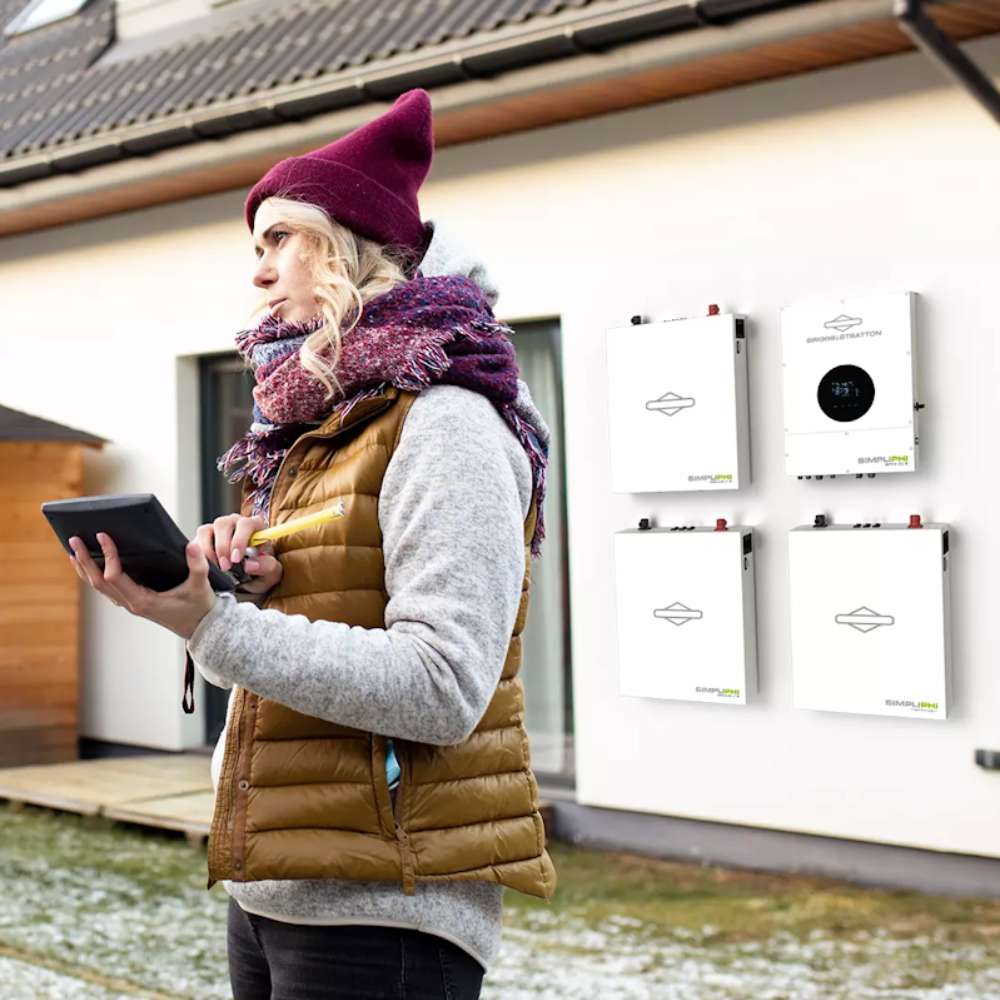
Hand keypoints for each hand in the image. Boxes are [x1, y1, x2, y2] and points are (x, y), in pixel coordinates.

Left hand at [68, 532, 216, 640]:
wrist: (202, 628)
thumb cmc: (200, 608)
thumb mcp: (201, 586)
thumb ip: (198, 565)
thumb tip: (191, 545)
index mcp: (143, 600)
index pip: (114, 576)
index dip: (107, 555)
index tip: (103, 536)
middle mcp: (132, 604)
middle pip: (98, 582)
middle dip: (85, 560)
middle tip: (74, 540)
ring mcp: (131, 604)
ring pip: (99, 588)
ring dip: (85, 570)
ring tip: (74, 552)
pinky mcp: (134, 602)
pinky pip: (107, 590)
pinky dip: (95, 577)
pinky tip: (92, 567)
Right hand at [195, 513, 282, 595]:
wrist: (247, 579)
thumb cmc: (260, 571)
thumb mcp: (271, 573)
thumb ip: (267, 566)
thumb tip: (251, 564)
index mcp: (255, 526)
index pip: (248, 523)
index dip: (240, 540)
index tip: (237, 559)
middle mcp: (236, 523)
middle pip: (224, 523)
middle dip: (223, 547)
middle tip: (226, 566)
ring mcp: (219, 528)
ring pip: (208, 529)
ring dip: (209, 550)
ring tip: (218, 567)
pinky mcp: (204, 536)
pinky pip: (198, 539)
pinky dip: (201, 553)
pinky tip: (208, 565)